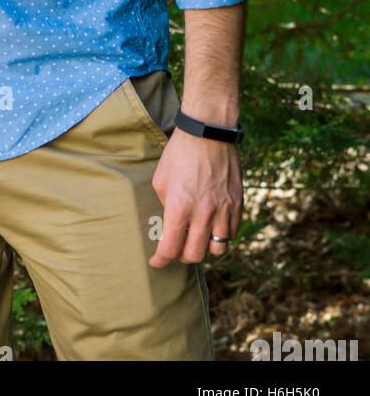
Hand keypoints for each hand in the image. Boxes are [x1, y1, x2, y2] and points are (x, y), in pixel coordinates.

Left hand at [148, 130, 242, 265]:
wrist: (208, 132)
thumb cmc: (179, 153)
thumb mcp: (161, 180)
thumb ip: (166, 207)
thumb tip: (171, 224)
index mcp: (180, 207)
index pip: (171, 248)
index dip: (161, 260)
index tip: (156, 263)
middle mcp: (204, 213)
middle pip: (195, 255)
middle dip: (182, 257)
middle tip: (176, 250)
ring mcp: (224, 209)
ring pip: (217, 249)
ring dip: (204, 247)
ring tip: (196, 238)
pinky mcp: (238, 204)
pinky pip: (232, 233)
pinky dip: (221, 235)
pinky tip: (212, 226)